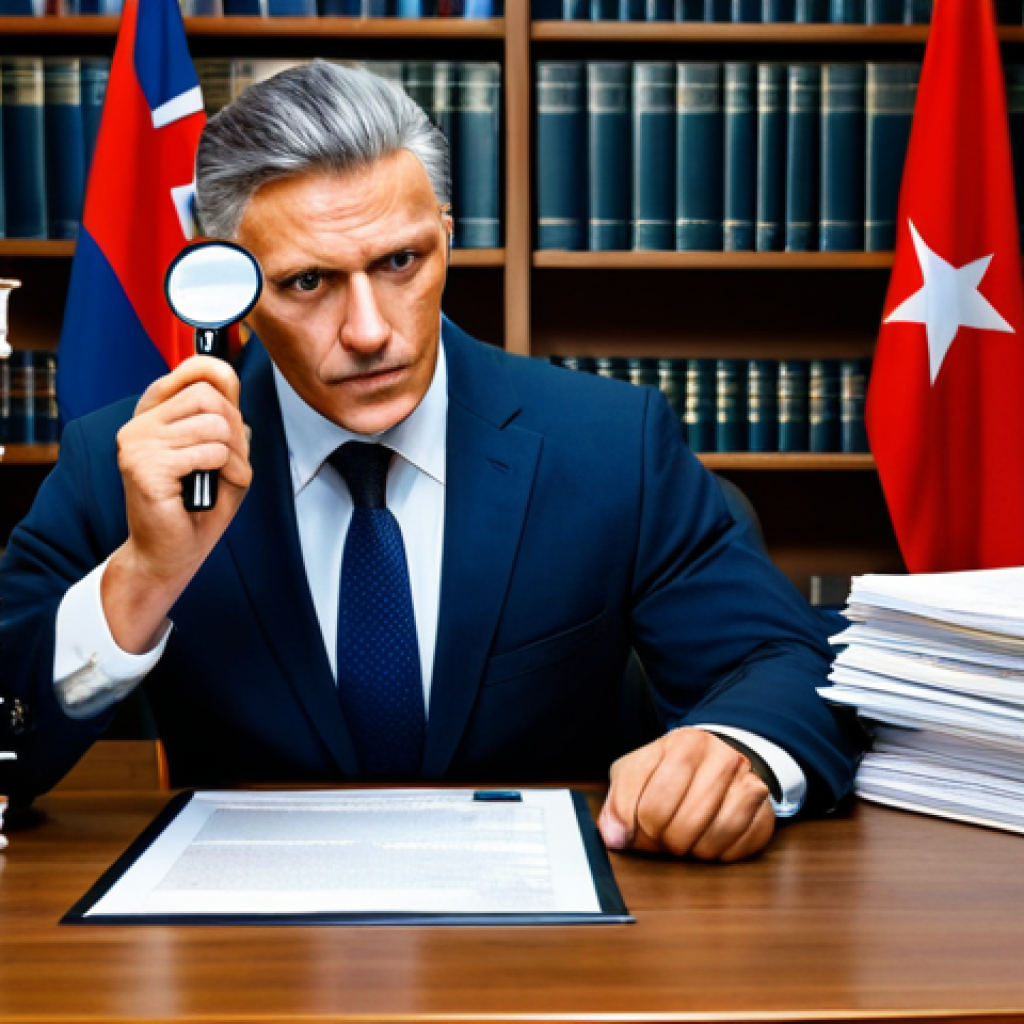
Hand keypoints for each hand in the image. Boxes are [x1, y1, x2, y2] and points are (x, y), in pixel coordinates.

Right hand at [102, 356, 251, 653]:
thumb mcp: (221, 454)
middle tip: (230, 462)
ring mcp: (138, 443)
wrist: (170, 554)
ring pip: (214, 424)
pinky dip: (225, 472)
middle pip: (209, 396)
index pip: (191, 369)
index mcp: (154, 415)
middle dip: (235, 431)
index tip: (232, 392)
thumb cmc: (197, 507)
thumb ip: (224, 416)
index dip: (220, 374)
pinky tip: (209, 490)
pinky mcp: (144, 466)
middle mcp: (140, 423)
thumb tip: (226, 378)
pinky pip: (210, 452)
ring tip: (219, 479)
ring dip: (233, 457)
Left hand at [598, 727, 774, 862]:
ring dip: (690, 849)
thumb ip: (618, 801)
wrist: (718, 756)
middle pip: (682, 826)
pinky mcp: (765, 811)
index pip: (653, 805)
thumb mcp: (637, 771)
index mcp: (685, 744)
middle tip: (660, 833)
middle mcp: (721, 758)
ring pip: (710, 840)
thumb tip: (615, 837)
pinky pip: (737, 850)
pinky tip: (707, 837)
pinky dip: (717, 854)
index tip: (631, 830)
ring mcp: (748, 783)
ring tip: (684, 834)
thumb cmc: (670, 768)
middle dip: (663, 840)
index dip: (637, 827)